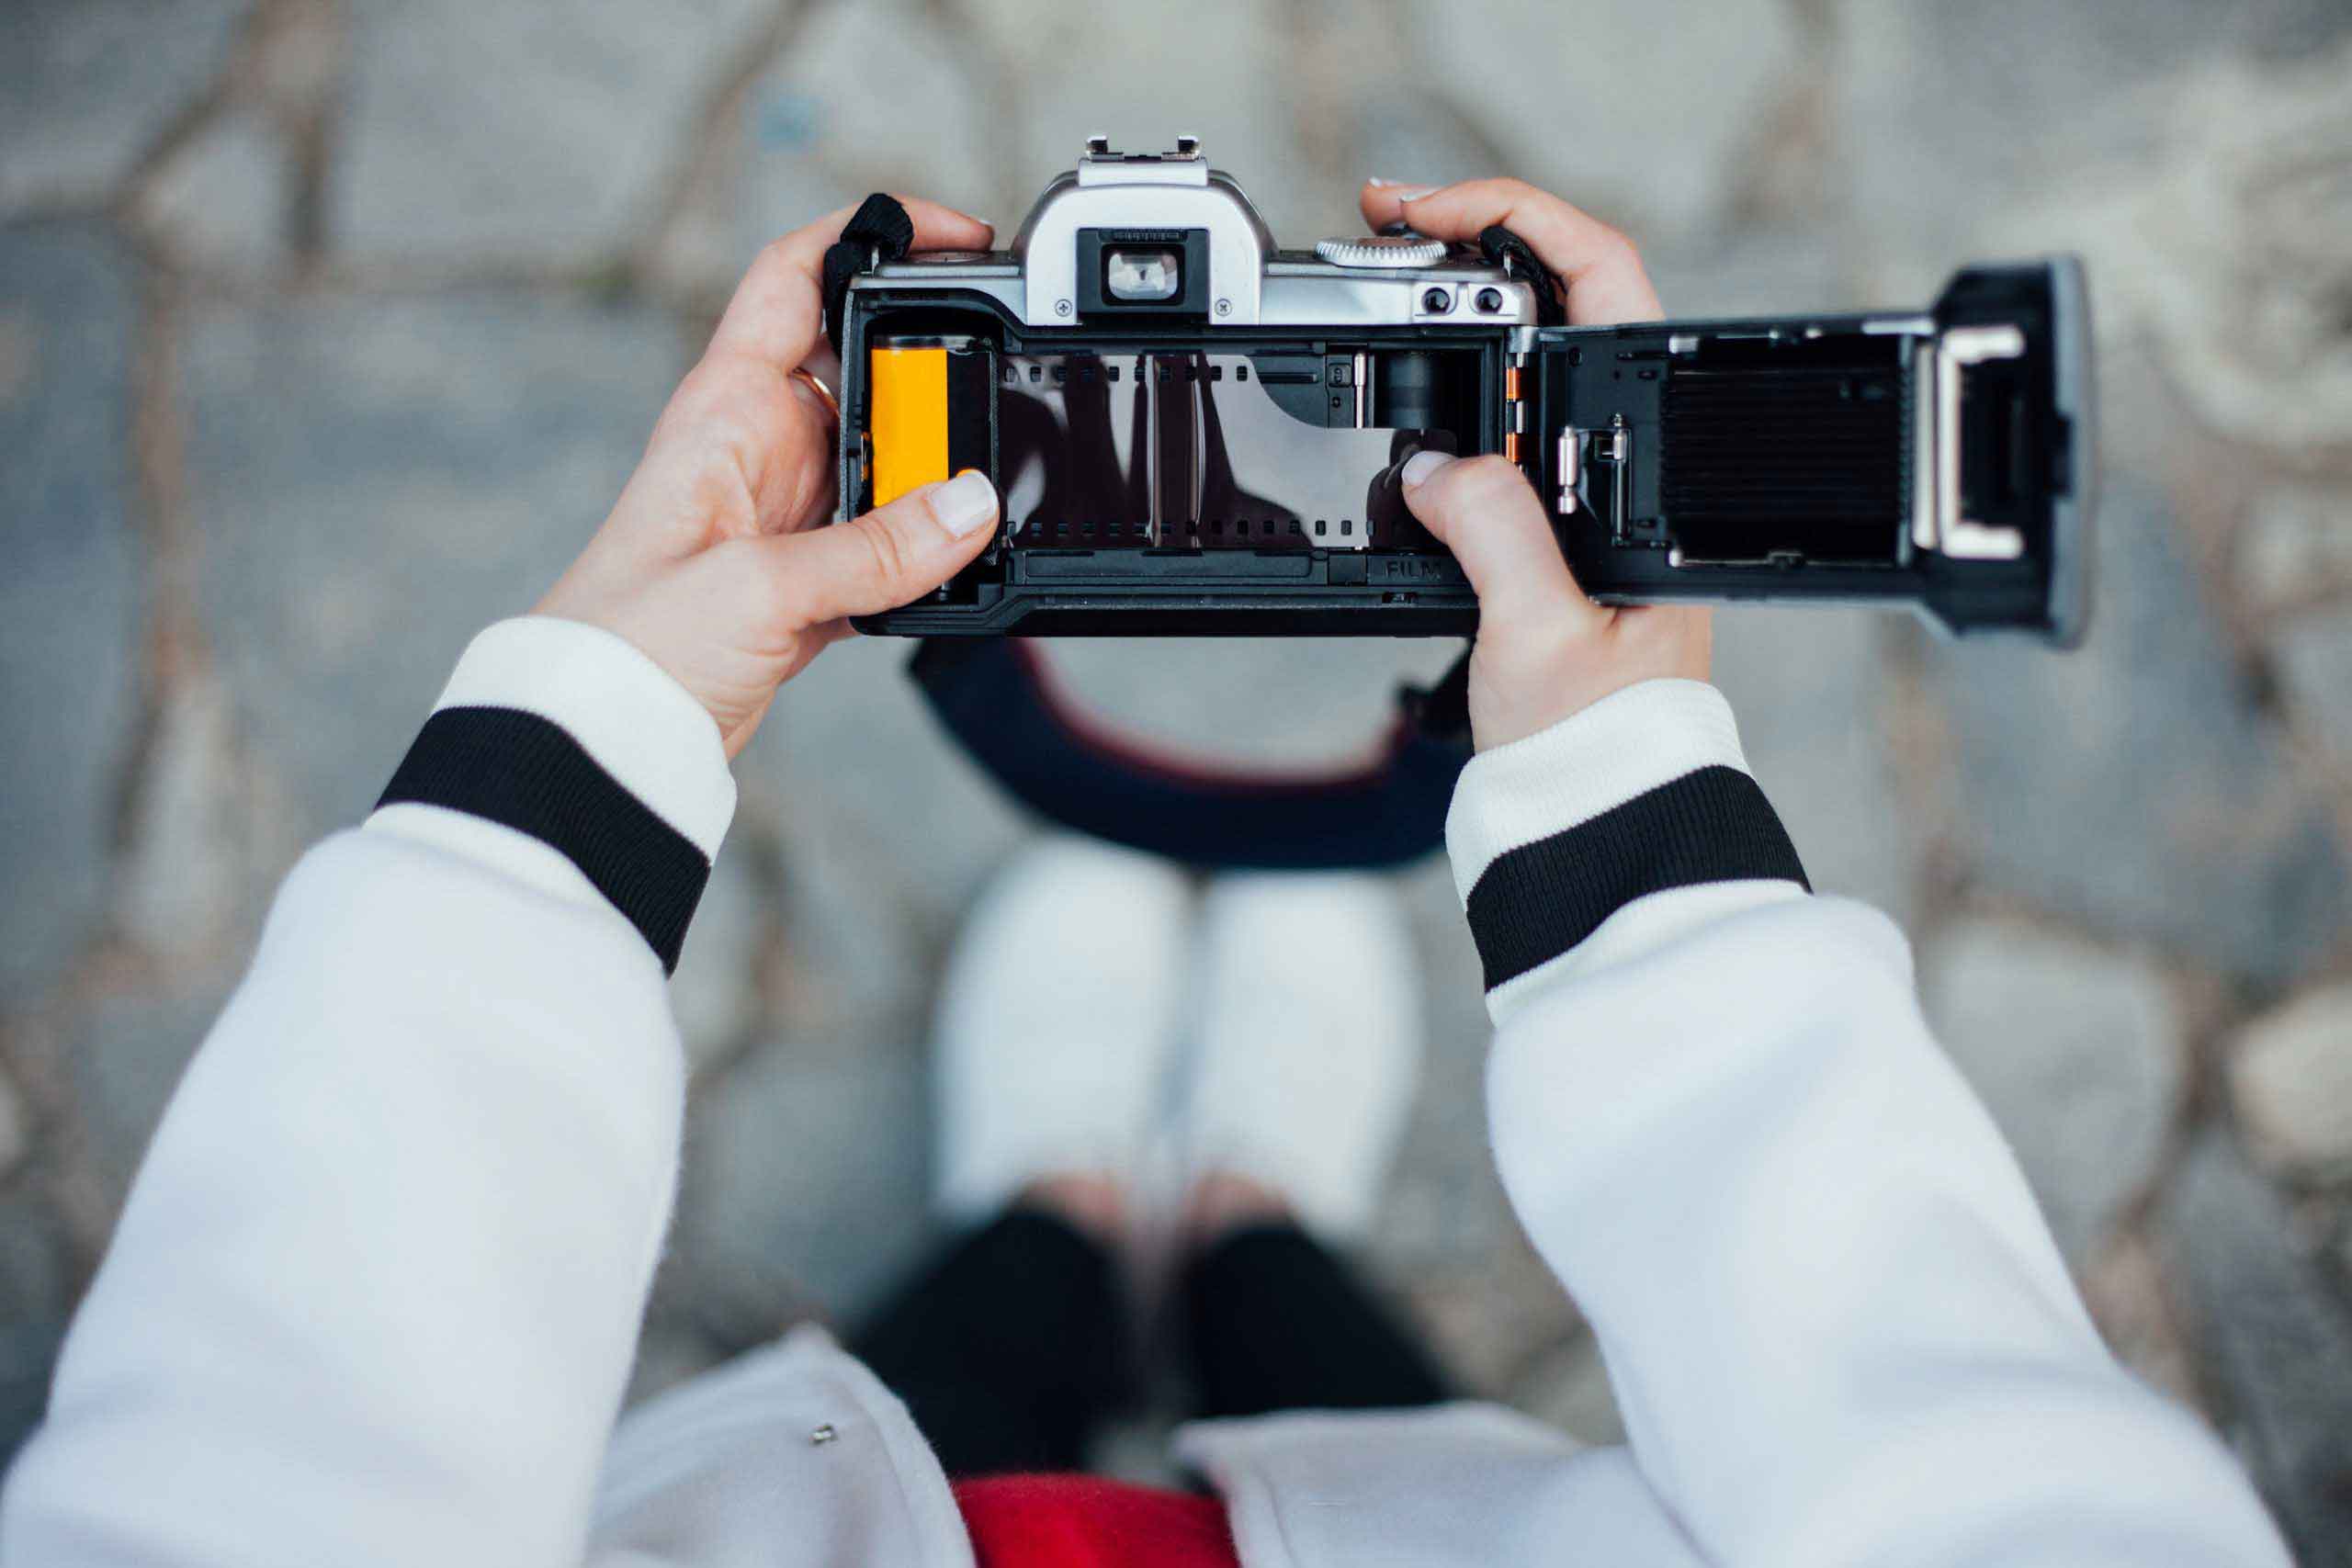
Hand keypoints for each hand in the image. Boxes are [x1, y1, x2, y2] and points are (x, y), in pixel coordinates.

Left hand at [535, 198, 1000, 756]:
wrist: (602, 739)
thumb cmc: (633, 644)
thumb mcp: (761, 585)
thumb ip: (876, 549)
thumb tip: (973, 507)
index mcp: (726, 407)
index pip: (799, 275)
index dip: (872, 235)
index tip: (956, 238)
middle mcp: (757, 445)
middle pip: (865, 365)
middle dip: (933, 368)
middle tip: (999, 382)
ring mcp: (784, 514)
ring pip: (886, 458)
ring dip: (936, 472)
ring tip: (992, 488)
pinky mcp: (804, 581)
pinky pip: (889, 542)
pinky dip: (929, 552)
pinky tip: (963, 569)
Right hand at [1361, 178, 1712, 750]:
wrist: (1599, 823)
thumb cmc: (1599, 746)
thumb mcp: (1537, 633)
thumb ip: (1492, 530)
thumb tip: (1435, 466)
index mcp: (1650, 475)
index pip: (1606, 293)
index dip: (1523, 223)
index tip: (1434, 215)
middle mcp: (1630, 471)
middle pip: (1560, 309)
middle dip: (1475, 250)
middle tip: (1390, 223)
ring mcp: (1591, 500)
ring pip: (1525, 373)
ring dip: (1458, 328)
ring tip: (1386, 292)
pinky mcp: (1553, 537)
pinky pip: (1501, 443)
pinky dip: (1450, 405)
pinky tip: (1404, 408)